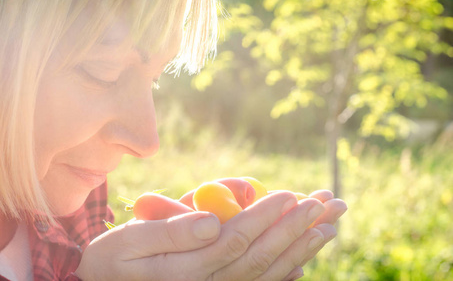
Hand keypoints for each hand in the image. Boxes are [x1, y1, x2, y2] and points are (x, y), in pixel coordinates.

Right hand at [75, 191, 344, 279]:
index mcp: (190, 269)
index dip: (268, 215)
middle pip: (265, 254)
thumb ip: (170, 231)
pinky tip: (307, 257)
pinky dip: (289, 270)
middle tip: (329, 203)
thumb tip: (212, 220)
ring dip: (304, 246)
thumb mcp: (129, 241)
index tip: (293, 193)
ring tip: (331, 225)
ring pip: (271, 269)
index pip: (239, 238)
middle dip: (299, 227)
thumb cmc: (114, 260)